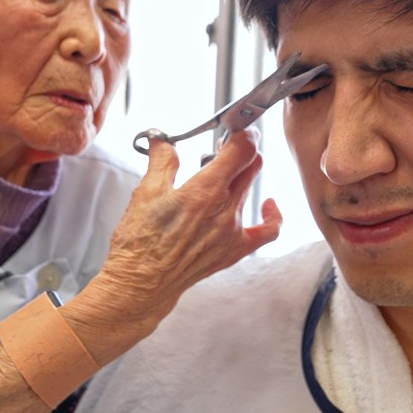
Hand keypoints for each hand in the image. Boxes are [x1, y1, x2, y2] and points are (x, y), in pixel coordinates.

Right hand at [66, 127, 281, 360]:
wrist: (142, 284)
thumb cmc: (140, 243)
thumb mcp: (146, 192)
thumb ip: (162, 160)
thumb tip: (161, 139)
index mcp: (205, 190)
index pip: (242, 149)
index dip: (241, 133)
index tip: (232, 128)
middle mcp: (226, 208)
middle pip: (250, 165)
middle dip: (239, 150)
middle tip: (220, 147)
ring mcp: (233, 231)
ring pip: (251, 190)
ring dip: (240, 176)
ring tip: (219, 174)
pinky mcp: (235, 250)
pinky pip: (267, 231)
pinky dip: (272, 215)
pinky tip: (268, 204)